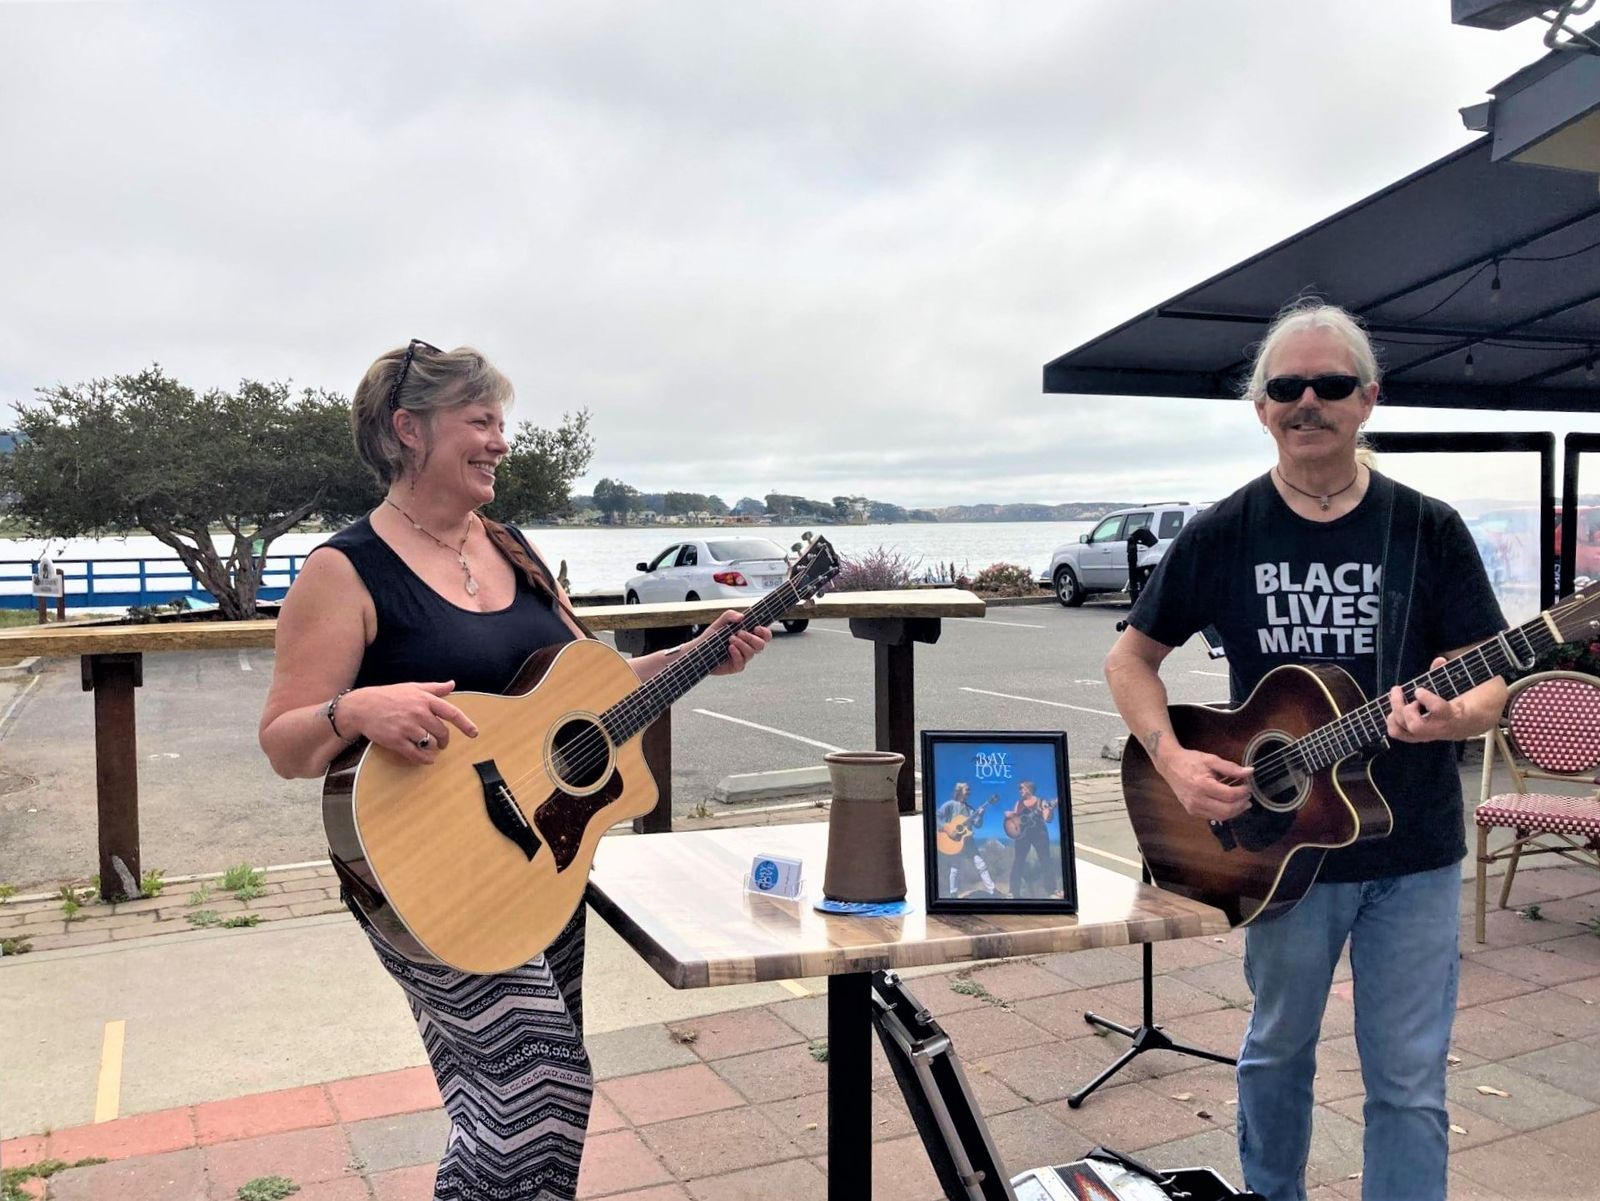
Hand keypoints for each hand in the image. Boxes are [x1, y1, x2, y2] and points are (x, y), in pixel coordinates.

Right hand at [341, 681, 478, 764]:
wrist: (361, 706)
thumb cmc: (389, 695)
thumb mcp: (412, 687)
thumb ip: (434, 688)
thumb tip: (452, 684)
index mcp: (424, 699)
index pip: (451, 713)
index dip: (465, 724)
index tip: (474, 733)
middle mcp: (418, 713)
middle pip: (442, 732)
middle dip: (445, 739)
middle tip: (443, 742)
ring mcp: (407, 727)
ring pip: (430, 743)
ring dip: (433, 747)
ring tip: (429, 746)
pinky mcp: (396, 740)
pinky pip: (416, 754)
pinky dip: (425, 759)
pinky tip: (427, 760)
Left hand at [704, 611, 772, 674]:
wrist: (699, 649)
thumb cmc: (711, 636)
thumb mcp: (720, 622)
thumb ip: (730, 615)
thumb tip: (742, 617)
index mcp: (748, 635)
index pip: (765, 635)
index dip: (765, 632)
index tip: (756, 628)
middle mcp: (748, 647)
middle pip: (761, 645)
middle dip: (751, 638)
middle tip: (739, 633)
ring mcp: (742, 657)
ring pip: (751, 653)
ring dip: (742, 645)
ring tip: (730, 639)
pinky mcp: (735, 666)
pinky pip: (742, 663)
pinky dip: (737, 654)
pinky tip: (730, 648)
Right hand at [1154, 743, 1252, 821]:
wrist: (1170, 765)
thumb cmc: (1190, 761)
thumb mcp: (1211, 760)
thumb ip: (1231, 768)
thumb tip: (1250, 772)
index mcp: (1202, 785)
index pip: (1229, 795)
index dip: (1243, 791)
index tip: (1248, 785)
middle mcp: (1197, 800)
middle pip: (1227, 811)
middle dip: (1241, 805)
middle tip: (1248, 796)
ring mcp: (1193, 808)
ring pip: (1221, 817)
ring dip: (1235, 811)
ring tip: (1241, 801)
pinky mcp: (1192, 811)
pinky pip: (1213, 817)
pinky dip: (1224, 812)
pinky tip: (1229, 804)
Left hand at [1386, 657, 1462, 742]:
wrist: (1459, 724)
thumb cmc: (1453, 702)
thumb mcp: (1453, 689)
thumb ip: (1445, 674)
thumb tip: (1439, 660)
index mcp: (1450, 714)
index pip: (1438, 709)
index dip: (1425, 698)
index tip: (1418, 690)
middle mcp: (1436, 728)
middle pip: (1415, 725)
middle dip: (1407, 709)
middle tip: (1408, 695)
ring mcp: (1424, 734)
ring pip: (1403, 730)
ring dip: (1396, 711)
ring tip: (1398, 697)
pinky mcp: (1414, 736)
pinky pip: (1397, 732)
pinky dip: (1391, 720)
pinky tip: (1393, 709)